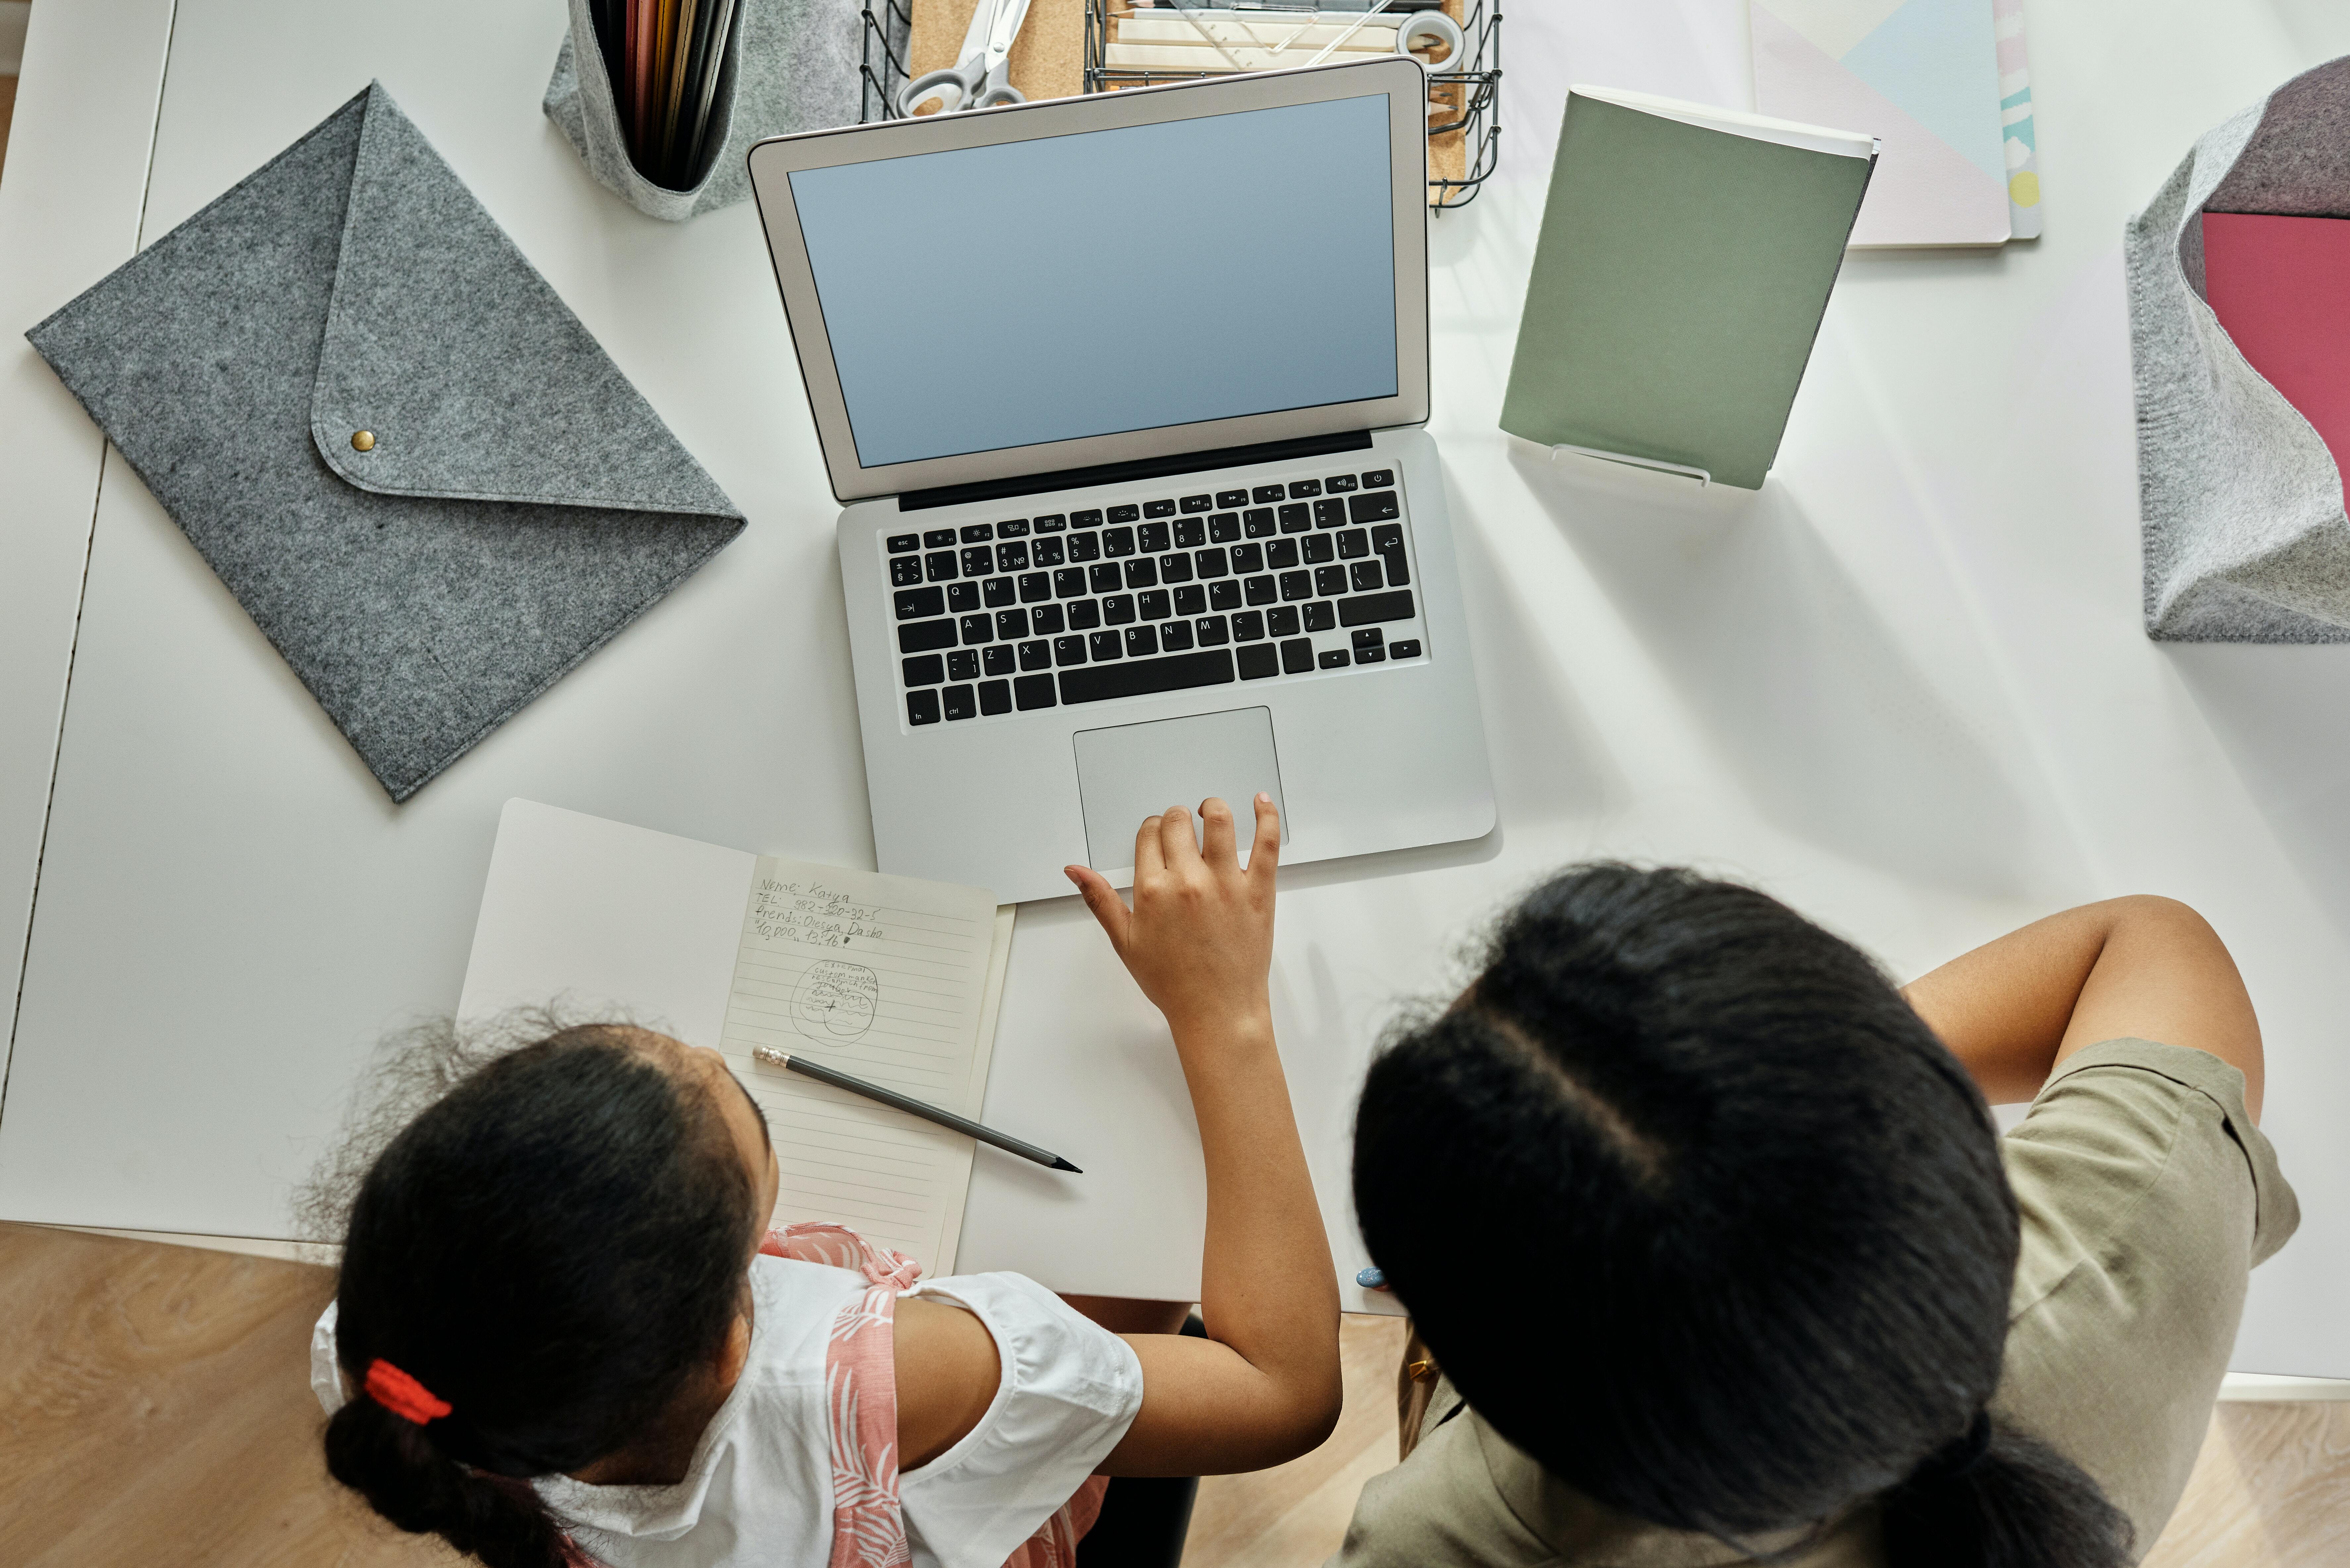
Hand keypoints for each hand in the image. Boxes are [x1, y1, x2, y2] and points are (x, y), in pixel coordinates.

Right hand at [1066, 794, 1279, 1040]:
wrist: (1217, 1012)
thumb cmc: (1173, 983)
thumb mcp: (1125, 942)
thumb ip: (1099, 899)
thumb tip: (1074, 869)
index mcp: (1153, 891)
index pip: (1149, 834)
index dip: (1151, 829)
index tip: (1157, 837)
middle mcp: (1188, 880)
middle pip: (1179, 822)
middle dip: (1177, 819)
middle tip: (1182, 831)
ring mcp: (1226, 884)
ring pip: (1219, 821)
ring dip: (1212, 809)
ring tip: (1211, 813)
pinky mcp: (1259, 891)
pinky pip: (1267, 843)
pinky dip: (1266, 816)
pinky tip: (1261, 802)